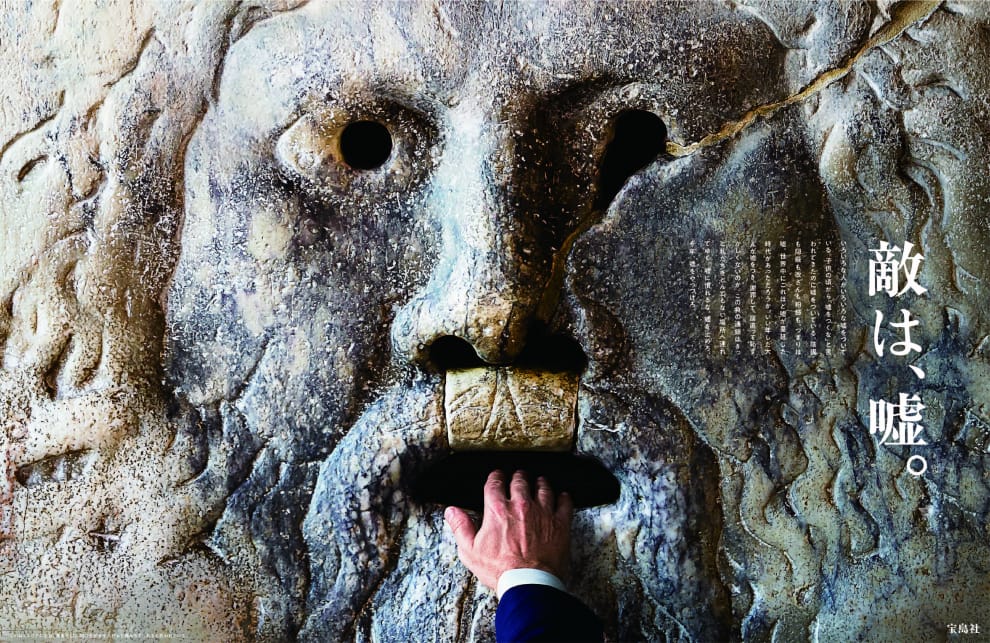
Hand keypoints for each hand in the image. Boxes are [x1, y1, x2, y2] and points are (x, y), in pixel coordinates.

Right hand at [444, 469, 573, 589]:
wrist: (528, 583)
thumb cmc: (500, 570)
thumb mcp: (471, 551)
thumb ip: (461, 527)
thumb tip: (452, 512)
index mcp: (497, 510)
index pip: (495, 483)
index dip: (495, 477)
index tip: (497, 476)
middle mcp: (521, 505)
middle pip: (520, 481)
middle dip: (518, 477)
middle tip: (518, 476)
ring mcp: (542, 512)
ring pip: (543, 488)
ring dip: (540, 483)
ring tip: (539, 481)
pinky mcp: (560, 523)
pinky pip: (564, 503)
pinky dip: (563, 497)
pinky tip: (562, 496)